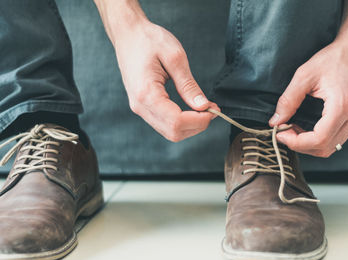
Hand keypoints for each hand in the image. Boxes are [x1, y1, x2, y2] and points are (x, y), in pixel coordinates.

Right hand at [95, 0, 218, 141]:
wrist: (128, 34)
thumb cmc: (149, 40)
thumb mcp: (175, 57)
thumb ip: (188, 85)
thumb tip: (203, 106)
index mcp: (146, 93)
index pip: (176, 122)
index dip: (199, 121)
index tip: (214, 109)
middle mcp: (140, 106)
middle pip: (173, 132)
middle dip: (197, 125)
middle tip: (212, 109)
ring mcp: (139, 108)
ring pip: (169, 132)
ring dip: (190, 125)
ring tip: (205, 109)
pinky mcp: (142, 106)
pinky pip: (164, 123)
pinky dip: (182, 121)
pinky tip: (192, 110)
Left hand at [269, 41, 347, 156]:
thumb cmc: (334, 58)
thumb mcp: (304, 76)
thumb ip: (288, 100)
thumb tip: (275, 121)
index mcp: (342, 107)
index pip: (318, 140)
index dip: (296, 142)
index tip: (280, 133)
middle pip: (324, 148)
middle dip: (300, 144)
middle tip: (283, 131)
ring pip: (330, 147)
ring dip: (308, 144)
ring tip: (292, 129)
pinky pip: (335, 139)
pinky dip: (317, 139)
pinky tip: (305, 127)